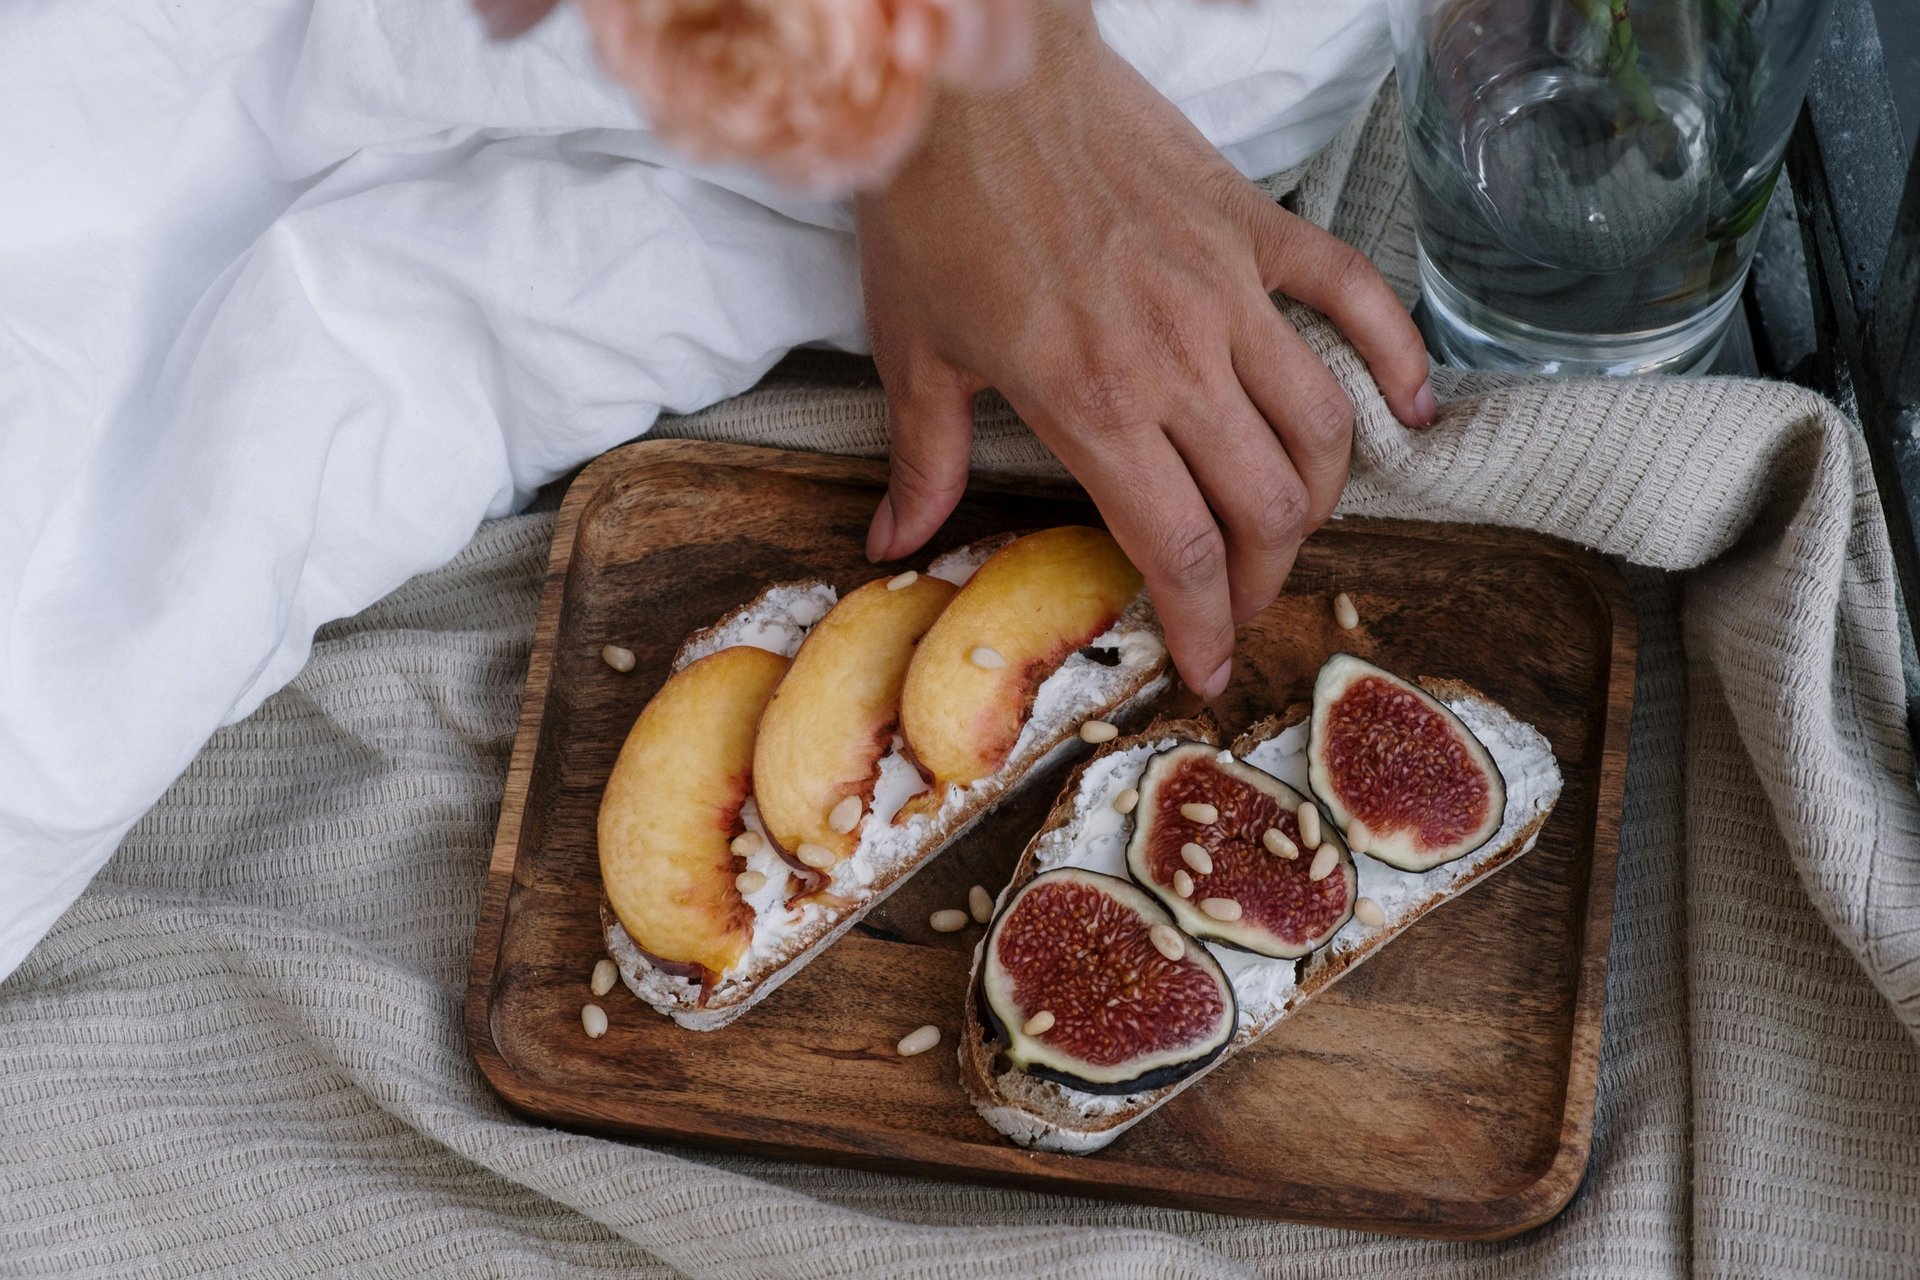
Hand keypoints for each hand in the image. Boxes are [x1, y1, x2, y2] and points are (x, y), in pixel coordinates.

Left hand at [856, 0, 1432, 698]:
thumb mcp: (915, 348)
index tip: (1212, 665)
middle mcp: (1180, 359)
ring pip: (1321, 426)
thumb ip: (925, 458)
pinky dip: (1397, 358)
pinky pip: (1355, 298)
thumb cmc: (936, 205)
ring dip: (1321, 498)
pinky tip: (1412, 411)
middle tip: (1240, 603)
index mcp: (1095, 402)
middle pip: (1267, 507)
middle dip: (1264, 579)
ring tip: (1292, 530)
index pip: (1179, 548)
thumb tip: (894, 539)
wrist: (979, 76)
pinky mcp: (1256, 227)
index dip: (1204, 624)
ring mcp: (1230, 290)